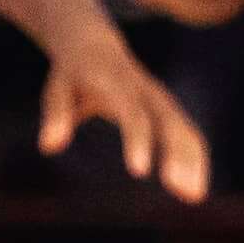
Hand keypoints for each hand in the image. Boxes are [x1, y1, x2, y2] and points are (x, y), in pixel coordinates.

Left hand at [36, 36, 218, 203]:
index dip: (138, 142)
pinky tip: (193, 190)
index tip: (139, 172)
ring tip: (193, 198)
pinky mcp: (169, 111)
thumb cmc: (71, 73)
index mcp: (120, 85)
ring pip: (184, 130)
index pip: (133, 115)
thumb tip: (48, 146)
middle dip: (178, 157)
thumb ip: (56, 114)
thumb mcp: (58, 89)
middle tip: (183, 191)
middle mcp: (147, 92)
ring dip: (193, 163)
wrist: (93, 45)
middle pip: (170, 124)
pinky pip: (187, 135)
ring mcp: (162, 100)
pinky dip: (194, 160)